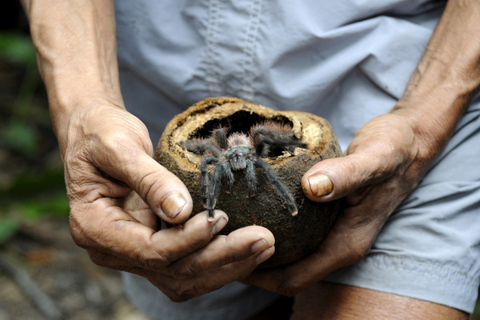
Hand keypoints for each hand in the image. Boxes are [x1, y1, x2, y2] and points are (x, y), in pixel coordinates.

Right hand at [62, 102, 274, 300]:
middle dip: (221, 258)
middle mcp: (113, 251)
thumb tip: (181, 212)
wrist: (96, 133)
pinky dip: (218, 262)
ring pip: (184, 277)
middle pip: (173, 270)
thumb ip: (148, 179)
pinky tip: (247, 250)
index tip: (222, 218)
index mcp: (95, 228)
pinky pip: (187, 266)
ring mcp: (133, 253)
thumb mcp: (118, 146)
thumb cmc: (101, 133)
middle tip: (264, 240)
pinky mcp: (154, 246)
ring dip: (226, 267)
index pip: (150, 251)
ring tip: (264, 247)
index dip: (189, 240)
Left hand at [243, 112, 436, 295]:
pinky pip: (292, 235)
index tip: (225, 259)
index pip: (294, 278)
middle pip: (286, 272)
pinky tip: (248, 210)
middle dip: (250, 264)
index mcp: (346, 244)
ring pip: (287, 255)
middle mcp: (336, 244)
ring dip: (256, 247)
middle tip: (215, 245)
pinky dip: (268, 229)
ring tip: (225, 231)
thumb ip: (347, 175)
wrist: (408, 141)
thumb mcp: (374, 159)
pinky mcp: (324, 217)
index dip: (258, 277)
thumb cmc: (394, 150)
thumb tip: (313, 187)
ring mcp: (330, 232)